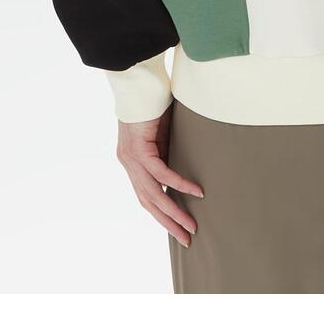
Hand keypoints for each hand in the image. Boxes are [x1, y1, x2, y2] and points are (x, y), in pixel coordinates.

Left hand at [115, 102, 204, 246]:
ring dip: (174, 212)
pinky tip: (195, 192)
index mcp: (132, 163)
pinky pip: (161, 172)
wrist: (140, 85)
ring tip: (191, 225)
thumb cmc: (153, 105)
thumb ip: (167, 154)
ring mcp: (131, 159)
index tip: (179, 229)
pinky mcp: (139, 149)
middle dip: (168, 222)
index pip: (146, 197)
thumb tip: (185, 167)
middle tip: (187, 238)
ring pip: (154, 194)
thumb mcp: (162, 136)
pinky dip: (179, 183)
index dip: (162, 214)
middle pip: (148, 202)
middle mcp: (128, 164)